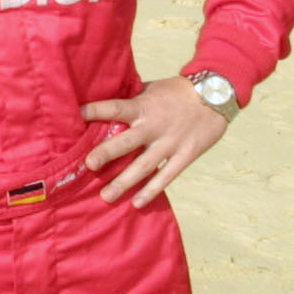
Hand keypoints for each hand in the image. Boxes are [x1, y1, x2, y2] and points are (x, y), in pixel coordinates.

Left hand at [80, 77, 229, 206]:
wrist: (216, 95)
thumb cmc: (176, 91)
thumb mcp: (151, 89)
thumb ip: (131, 99)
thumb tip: (103, 100)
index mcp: (143, 106)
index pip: (115, 108)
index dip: (96, 110)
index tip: (77, 114)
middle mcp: (154, 126)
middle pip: (127, 142)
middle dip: (107, 153)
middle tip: (88, 165)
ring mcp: (170, 143)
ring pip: (144, 166)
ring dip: (124, 182)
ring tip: (105, 197)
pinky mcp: (185, 155)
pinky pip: (166, 177)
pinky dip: (151, 191)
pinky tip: (136, 203)